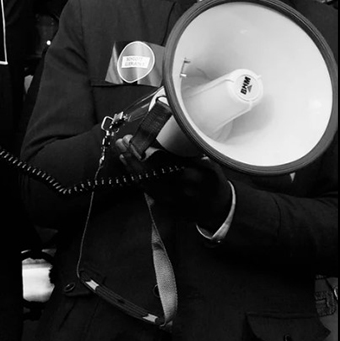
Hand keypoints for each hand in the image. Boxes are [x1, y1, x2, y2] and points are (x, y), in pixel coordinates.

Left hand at [115, 137, 232, 230]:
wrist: (219, 208)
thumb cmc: (214, 181)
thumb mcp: (209, 163)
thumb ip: (190, 152)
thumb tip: (170, 132)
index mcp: (194, 175)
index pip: (164, 162)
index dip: (147, 150)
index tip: (135, 138)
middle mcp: (181, 189)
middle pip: (151, 171)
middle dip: (133, 156)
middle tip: (122, 142)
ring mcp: (172, 199)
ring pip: (146, 182)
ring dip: (131, 165)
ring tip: (121, 150)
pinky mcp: (166, 205)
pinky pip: (147, 190)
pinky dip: (136, 176)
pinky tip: (128, 166)